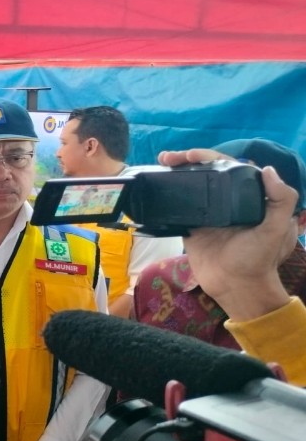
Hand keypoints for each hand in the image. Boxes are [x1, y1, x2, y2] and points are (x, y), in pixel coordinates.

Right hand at [159, 151, 297, 321]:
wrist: (235, 286)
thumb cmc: (258, 259)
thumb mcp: (276, 229)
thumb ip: (280, 200)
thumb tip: (267, 169)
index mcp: (248, 196)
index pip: (229, 166)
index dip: (210, 156)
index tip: (192, 155)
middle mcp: (227, 200)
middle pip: (206, 171)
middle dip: (187, 159)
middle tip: (169, 157)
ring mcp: (207, 211)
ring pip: (191, 183)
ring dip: (176, 170)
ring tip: (161, 161)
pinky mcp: (191, 224)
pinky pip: (179, 204)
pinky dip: (169, 191)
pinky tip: (158, 182)